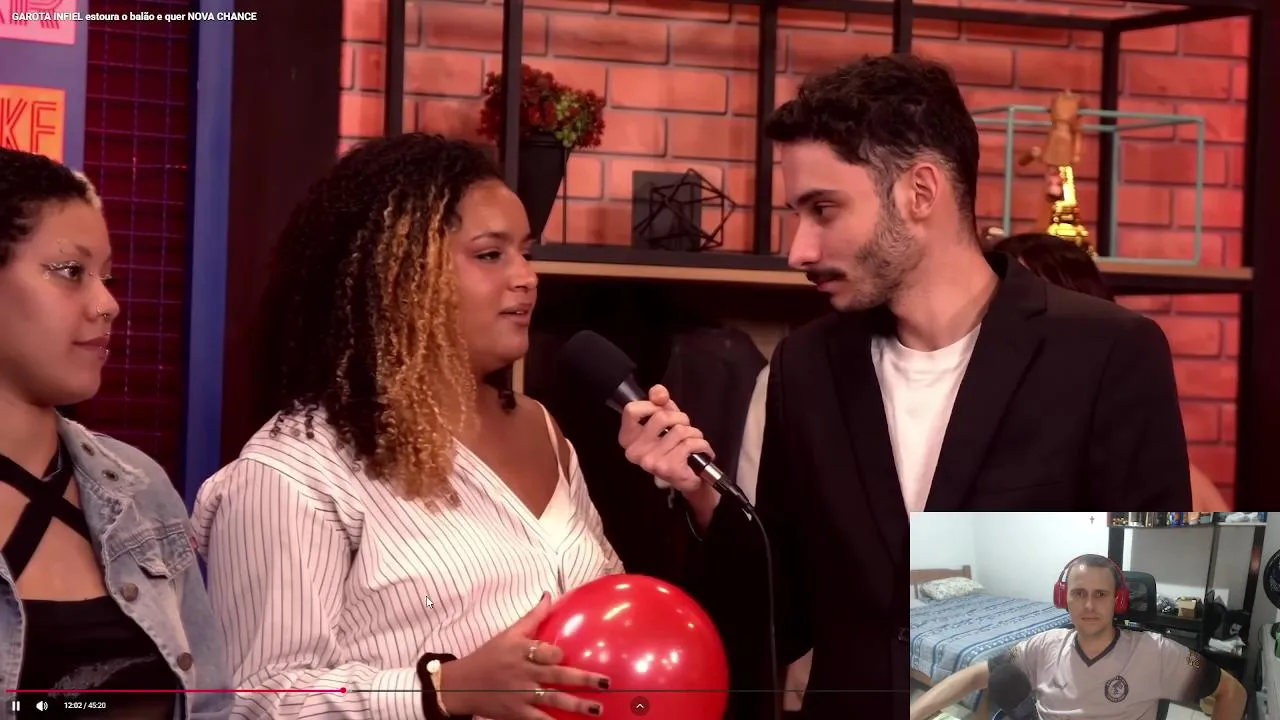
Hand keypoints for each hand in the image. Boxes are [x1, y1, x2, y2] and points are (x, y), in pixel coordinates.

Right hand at [441, 593, 608, 718]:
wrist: (461, 685)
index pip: (545, 652)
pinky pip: (538, 719)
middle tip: (606, 682)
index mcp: (522, 652)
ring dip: (576, 705)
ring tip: (597, 708)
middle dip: (582, 680)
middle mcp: (524, 673)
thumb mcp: (508, 634)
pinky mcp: (516, 713)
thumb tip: (549, 596)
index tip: (568, 656)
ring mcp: (521, 695)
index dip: (557, 655)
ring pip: (552, 700)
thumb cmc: (488, 656)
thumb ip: (532, 617)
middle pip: (556, 676)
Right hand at [618, 385, 714, 494]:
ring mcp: (651, 461)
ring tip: (692, 442)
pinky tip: (699, 452)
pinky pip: (690, 443)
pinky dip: (701, 444)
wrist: (688, 478)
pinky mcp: (668, 468)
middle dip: (680, 418)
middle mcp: (635, 451)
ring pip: (679, 430)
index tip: (662, 412)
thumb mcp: (665, 419)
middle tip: (684, 429)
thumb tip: (659, 393)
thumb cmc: (673, 446)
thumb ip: (659, 401)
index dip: (651, 405)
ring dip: (693, 433)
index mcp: (627, 438)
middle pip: (660, 416)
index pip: (631, 410)